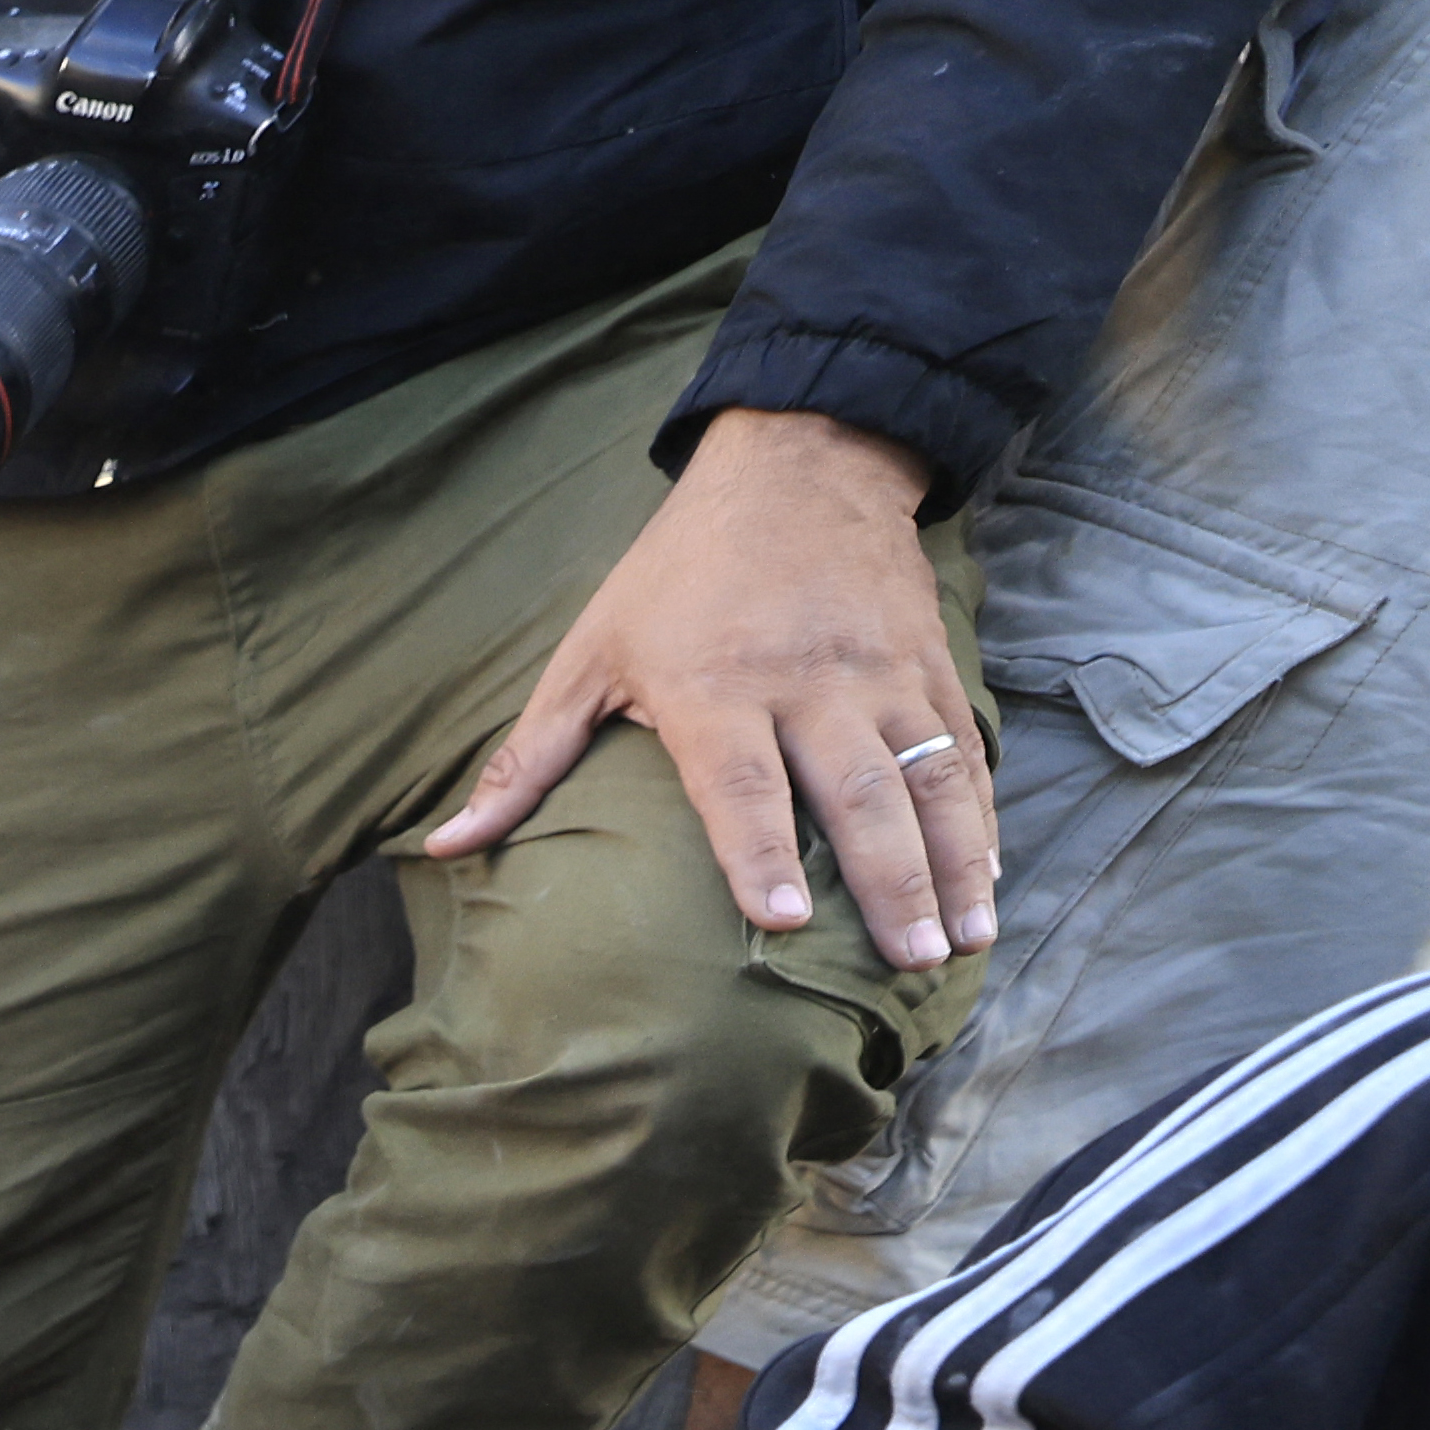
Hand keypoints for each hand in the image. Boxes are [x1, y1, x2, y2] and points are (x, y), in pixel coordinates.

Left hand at [418, 409, 986, 975]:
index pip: (742, 784)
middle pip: (857, 794)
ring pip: (929, 778)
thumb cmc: (673, 575)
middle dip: (889, 884)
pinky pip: (963, 750)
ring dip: (953, 865)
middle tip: (909, 964)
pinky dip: (980, 818)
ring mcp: (880, 674)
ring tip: (963, 943)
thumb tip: (444, 847)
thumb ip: (524, 760)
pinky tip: (986, 880)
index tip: (788, 924)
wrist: (798, 465)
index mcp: (716, 686)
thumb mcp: (588, 654)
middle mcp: (809, 683)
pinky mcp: (929, 664)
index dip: (760, 855)